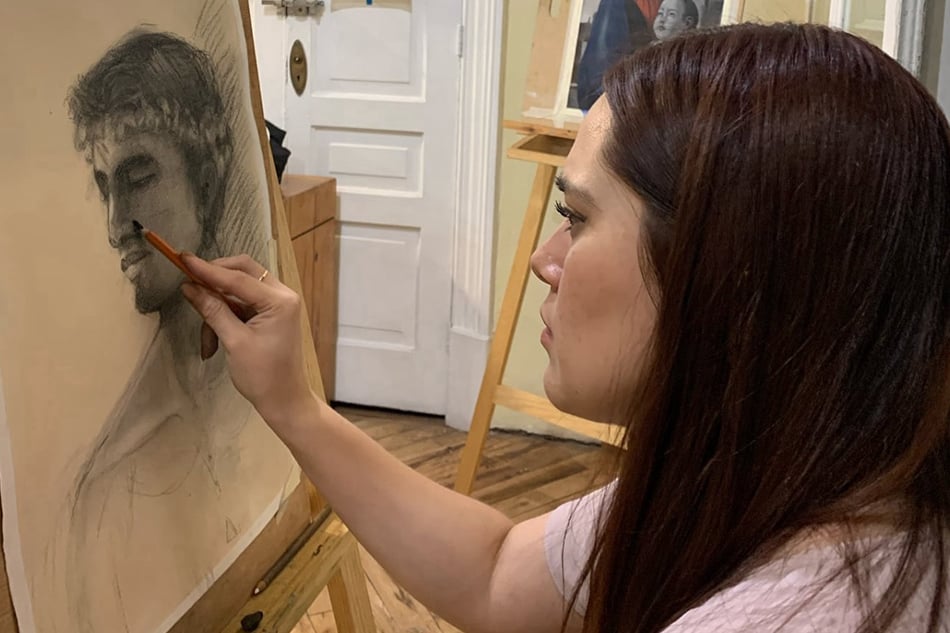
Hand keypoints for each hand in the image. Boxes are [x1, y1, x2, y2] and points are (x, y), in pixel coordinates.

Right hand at [179, 254, 314, 432]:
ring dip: (217, 308)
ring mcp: (277, 305)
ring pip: (238, 290)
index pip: (238, 278)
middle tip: (189, 286)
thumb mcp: (234, 342)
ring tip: (208, 341)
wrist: (284, 400)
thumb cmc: (263, 376)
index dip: (208, 269)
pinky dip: (225, 317)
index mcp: (280, 301)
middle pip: (242, 273)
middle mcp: (282, 296)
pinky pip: (242, 304)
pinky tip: (214, 341)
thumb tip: (189, 287)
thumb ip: (212, 310)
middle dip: (214, 281)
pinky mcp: (270, 314)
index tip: (182, 259)